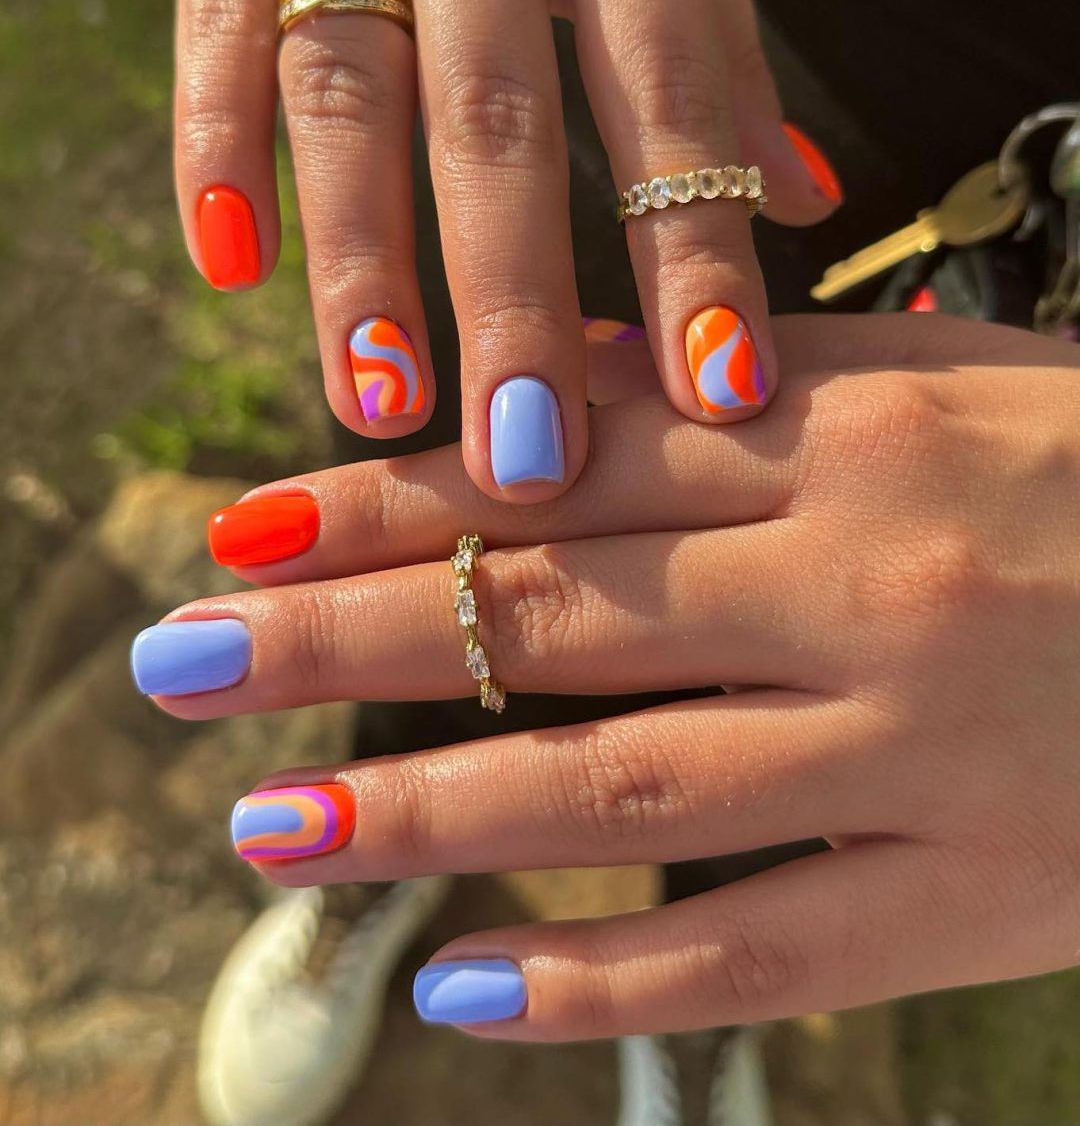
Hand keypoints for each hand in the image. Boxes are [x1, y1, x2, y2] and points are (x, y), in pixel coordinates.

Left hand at [131, 313, 1079, 1037]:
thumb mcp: (931, 378)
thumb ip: (748, 389)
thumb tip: (565, 391)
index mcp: (840, 438)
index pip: (561, 468)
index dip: (387, 501)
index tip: (245, 527)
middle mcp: (858, 583)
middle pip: (550, 616)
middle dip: (343, 638)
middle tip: (182, 660)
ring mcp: (916, 747)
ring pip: (623, 786)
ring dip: (429, 812)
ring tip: (273, 824)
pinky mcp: (980, 890)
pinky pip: (765, 948)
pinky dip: (605, 984)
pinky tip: (464, 992)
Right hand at [173, 0, 836, 502]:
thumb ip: (722, 42)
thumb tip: (804, 208)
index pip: (665, 82)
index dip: (694, 243)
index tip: (720, 394)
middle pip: (491, 109)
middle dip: (513, 294)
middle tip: (530, 457)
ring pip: (338, 82)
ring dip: (357, 255)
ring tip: (379, 402)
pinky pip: (212, 21)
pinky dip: (213, 145)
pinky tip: (229, 263)